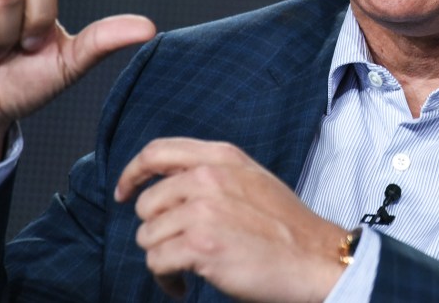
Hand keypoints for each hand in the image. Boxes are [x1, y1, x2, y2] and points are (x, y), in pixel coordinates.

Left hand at [116, 137, 346, 301]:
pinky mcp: (200, 245)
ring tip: (186, 268)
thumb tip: (168, 184)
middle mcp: (208, 177)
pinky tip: (184, 286)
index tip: (124, 193)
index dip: (132, 173)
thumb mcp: (251, 179)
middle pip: (146, 203)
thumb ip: (213, 173)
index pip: (157, 152)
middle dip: (157, 230)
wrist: (314, 258)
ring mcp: (203, 210)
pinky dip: (166, 280)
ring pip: (148, 236)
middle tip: (178, 247)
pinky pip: (157, 263)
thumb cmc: (286, 226)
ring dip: (162, 258)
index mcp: (221, 157)